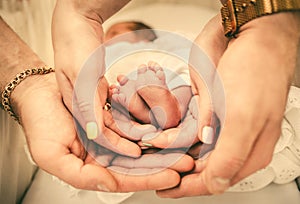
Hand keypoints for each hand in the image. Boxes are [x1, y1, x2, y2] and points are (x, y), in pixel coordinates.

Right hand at [11, 72, 191, 191]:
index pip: (125, 178)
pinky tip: (167, 127)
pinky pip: (135, 123)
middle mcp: (104, 153)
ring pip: (141, 144)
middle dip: (164, 164)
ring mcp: (111, 135)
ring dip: (162, 146)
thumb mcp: (52, 156)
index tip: (173, 177)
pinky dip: (150, 126)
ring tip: (183, 146)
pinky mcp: (113, 117)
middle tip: (188, 162)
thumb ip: (80, 175)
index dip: (149, 178)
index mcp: (92, 167)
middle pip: (139, 163)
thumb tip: (108, 184)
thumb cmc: (40, 123)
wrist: (38, 93)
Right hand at [51, 0, 137, 156]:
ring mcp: (92, 100)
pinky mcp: (99, 92)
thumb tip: (95, 135)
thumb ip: (86, 106)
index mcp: (76, 108)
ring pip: (114, 121)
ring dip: (132, 126)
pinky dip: (129, 110)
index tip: (138, 152)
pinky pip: (116, 107)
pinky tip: (142, 113)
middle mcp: (84, 109)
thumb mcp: (81, 76)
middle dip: (129, 139)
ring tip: (151, 130)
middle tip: (149, 141)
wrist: (74, 26)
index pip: (99, 136)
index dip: (118, 146)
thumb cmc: (73, 47)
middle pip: (109, 132)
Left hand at [157, 12, 299, 196]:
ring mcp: (220, 123)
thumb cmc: (257, 71)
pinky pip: (187, 127)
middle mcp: (233, 139)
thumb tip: (215, 184)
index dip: (188, 186)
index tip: (165, 188)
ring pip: (191, 148)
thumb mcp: (245, 119)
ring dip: (171, 151)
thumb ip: (231, 156)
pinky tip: (159, 133)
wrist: (251, 34)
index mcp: (247, 149)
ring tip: (152, 153)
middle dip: (177, 167)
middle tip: (155, 168)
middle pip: (200, 165)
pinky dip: (172, 132)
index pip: (214, 180)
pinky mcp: (209, 107)